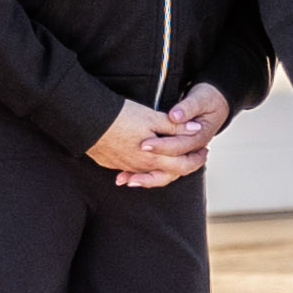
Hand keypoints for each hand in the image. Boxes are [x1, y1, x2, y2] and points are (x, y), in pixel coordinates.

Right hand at [89, 92, 221, 186]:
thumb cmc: (122, 117)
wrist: (88, 121)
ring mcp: (126, 166)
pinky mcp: (112, 163)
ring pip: (149, 174)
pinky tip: (142, 164)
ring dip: (163, 169)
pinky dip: (141, 170)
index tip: (205, 150)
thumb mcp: (153, 118)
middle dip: (185, 165)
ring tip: (171, 160)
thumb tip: (196, 130)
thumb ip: (175, 127)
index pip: (183, 166)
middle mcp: (141, 167)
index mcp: (155, 158)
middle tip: (195, 156)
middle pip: (169, 174)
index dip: (196, 159)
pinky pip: (131, 171)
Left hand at [134, 84, 233, 187]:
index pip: (180, 146)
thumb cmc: (207, 99)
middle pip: (172, 168)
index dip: (162, 146)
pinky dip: (145, 174)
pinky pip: (161, 168)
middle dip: (150, 170)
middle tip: (131, 172)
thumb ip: (187, 108)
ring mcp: (185, 154)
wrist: (217, 103)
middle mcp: (193, 150)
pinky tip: (128, 175)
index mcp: (200, 137)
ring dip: (145, 178)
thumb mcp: (199, 99)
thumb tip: (176, 116)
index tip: (144, 144)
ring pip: (165, 173)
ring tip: (125, 179)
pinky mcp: (176, 153)